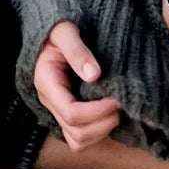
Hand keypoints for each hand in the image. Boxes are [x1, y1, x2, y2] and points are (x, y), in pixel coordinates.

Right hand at [33, 21, 119, 151]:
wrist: (52, 30)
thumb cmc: (58, 28)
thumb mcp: (65, 31)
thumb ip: (78, 51)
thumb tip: (94, 75)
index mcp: (47, 83)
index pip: (71, 113)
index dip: (97, 111)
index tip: (116, 99)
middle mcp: (50, 102)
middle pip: (75, 132)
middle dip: (102, 124)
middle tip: (121, 106)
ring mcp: (58, 110)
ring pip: (78, 141)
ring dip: (101, 131)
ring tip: (117, 111)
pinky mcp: (68, 112)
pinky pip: (81, 136)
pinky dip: (98, 132)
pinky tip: (110, 114)